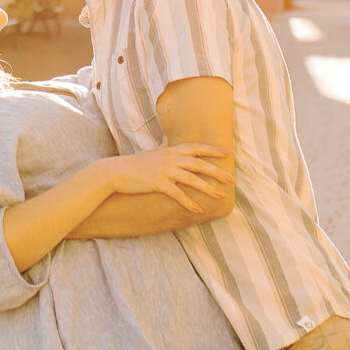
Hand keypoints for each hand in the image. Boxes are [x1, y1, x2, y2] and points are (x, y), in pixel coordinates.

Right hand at [108, 144, 233, 213]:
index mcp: (171, 150)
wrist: (117, 171)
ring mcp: (165, 171)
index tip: (228, 153)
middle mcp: (171, 158)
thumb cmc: (136, 163)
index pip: (197, 148)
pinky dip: (189, 202)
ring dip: (208, 189)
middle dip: (218, 172)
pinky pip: (178, 194)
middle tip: (232, 180)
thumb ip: (165, 147)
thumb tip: (170, 140)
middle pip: (200, 164)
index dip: (213, 150)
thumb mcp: (153, 152)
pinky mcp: (158, 184)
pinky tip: (198, 210)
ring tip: (220, 196)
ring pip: (192, 179)